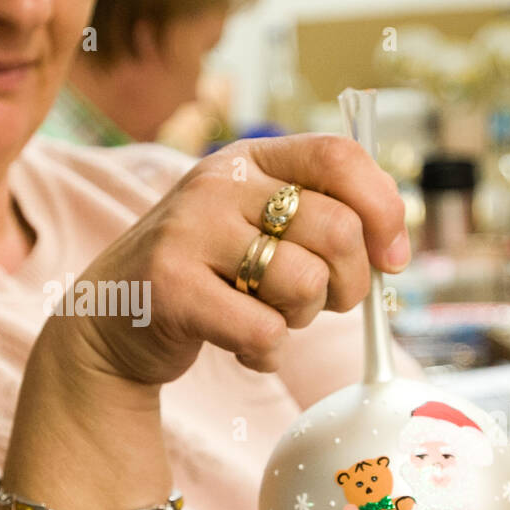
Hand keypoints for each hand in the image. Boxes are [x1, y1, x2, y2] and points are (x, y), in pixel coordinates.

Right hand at [63, 134, 409, 386]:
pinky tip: (242, 345)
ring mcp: (190, 231)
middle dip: (350, 285)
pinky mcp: (172, 287)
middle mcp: (219, 182)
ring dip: (302, 319)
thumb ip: (325, 223)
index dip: (384, 209)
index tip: (392, 260)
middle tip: (324, 303)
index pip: (339, 156)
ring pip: (305, 282)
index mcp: (251, 160)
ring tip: (268, 317)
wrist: (115, 320)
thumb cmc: (214, 278)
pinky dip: (267, 353)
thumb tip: (394, 252)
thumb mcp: (263, 231)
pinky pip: (266, 331)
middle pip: (338, 230)